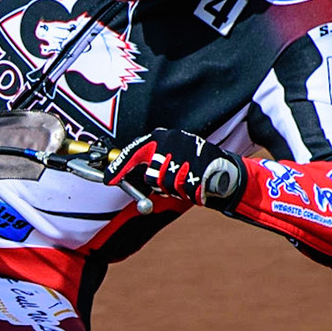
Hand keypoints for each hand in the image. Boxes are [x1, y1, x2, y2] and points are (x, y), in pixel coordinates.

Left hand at [106, 128, 245, 209]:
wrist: (223, 166)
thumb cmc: (190, 161)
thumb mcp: (168, 153)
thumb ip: (148, 160)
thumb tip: (120, 175)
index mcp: (162, 137)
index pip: (135, 151)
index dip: (120, 167)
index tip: (108, 180)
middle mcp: (172, 142)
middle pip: (151, 176)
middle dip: (160, 184)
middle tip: (172, 181)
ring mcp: (185, 155)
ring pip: (166, 185)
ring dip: (175, 189)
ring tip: (186, 180)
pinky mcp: (198, 169)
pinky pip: (183, 191)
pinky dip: (189, 193)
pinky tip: (195, 184)